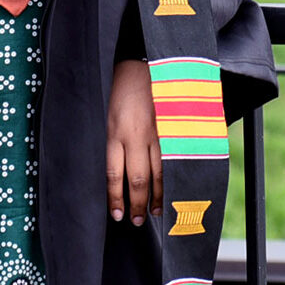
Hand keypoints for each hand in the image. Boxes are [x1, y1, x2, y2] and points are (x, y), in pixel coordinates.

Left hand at [106, 59, 161, 225]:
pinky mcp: (172, 128)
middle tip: (137, 222)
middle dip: (137, 204)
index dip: (115, 198)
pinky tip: (175, 189)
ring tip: (157, 213)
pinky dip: (174, 177)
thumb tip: (116, 171)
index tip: (116, 214)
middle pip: (136, 179)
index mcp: (115, 132)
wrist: (144, 62)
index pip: (113, 174)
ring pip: (158, 173)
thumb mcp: (109, 115)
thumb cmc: (122, 89)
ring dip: (157, 196)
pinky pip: (174, 158)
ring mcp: (157, 133)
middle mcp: (135, 136)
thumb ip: (114, 142)